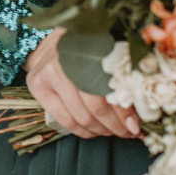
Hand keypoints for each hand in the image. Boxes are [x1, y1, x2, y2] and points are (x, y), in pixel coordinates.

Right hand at [23, 28, 139, 138]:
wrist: (50, 42)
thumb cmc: (83, 50)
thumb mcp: (103, 56)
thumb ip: (119, 78)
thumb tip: (137, 113)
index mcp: (88, 51)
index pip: (109, 90)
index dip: (124, 112)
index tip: (136, 126)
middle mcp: (66, 62)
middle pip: (95, 108)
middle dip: (115, 125)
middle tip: (126, 131)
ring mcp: (49, 75)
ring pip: (81, 117)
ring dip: (100, 130)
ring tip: (111, 131)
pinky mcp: (38, 87)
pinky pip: (64, 120)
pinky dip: (82, 131)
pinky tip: (93, 130)